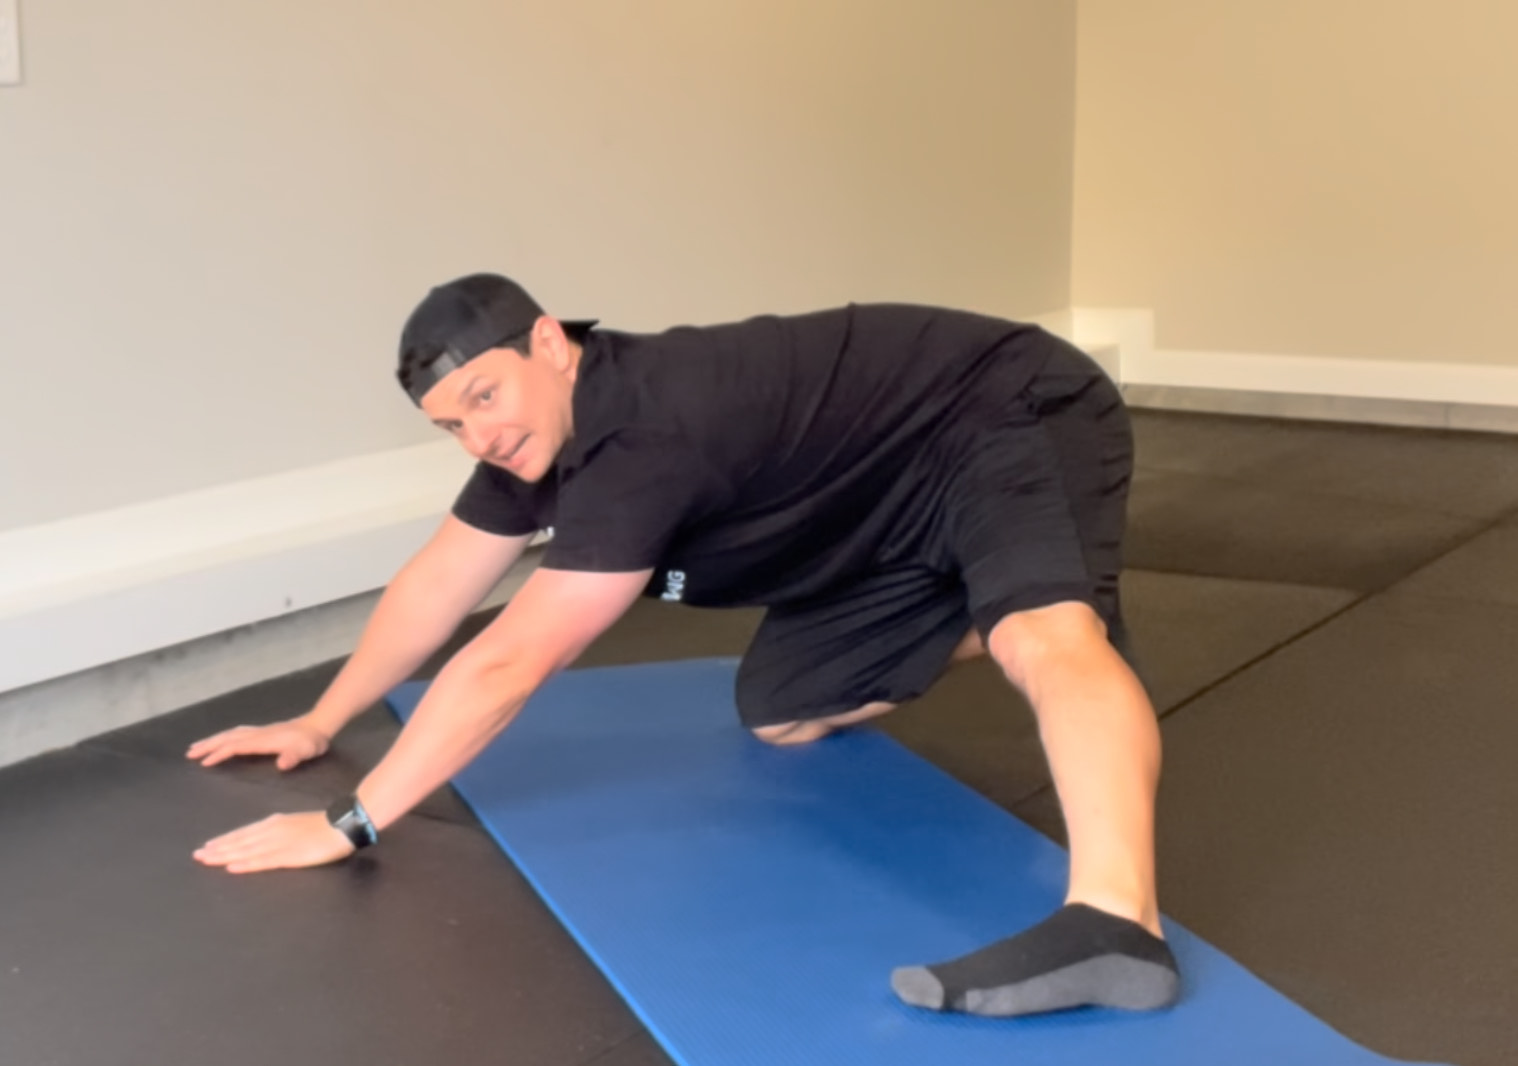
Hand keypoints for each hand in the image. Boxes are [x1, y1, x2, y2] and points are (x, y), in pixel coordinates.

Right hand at [186, 718, 330, 770]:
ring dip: (213, 740)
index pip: (236, 747)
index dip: (220, 754)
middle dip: (208, 745)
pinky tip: (220, 740)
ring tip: (197, 747)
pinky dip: (224, 736)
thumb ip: (293, 757)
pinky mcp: (262, 732)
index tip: (204, 762)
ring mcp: (258, 731)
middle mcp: (257, 734)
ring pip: (230, 734)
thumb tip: (282, 765)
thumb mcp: (306, 751)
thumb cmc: (311, 742)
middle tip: (189, 753)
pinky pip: (236, 733)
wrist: (318, 725)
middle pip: (227, 738)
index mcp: (262, 741)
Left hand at [193, 811, 355, 873]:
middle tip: (197, 856)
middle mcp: (272, 832)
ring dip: (224, 856)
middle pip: (239, 842)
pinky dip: (246, 864)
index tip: (207, 846)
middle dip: (217, 849)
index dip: (224, 841)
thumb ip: (279, 828)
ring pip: (246, 851)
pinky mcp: (289, 856)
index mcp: (274, 824)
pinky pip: (263, 861)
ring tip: (206, 861)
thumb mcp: (296, 823)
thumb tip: (262, 833)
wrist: (343, 825)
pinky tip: (232, 868)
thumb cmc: (323, 825)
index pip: (243, 833)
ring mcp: (279, 844)